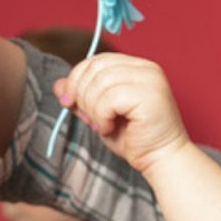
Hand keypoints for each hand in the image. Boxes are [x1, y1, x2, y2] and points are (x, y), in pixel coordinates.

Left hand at [54, 53, 190, 173]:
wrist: (162, 160)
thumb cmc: (134, 139)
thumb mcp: (100, 114)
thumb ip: (82, 97)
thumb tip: (59, 85)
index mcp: (136, 67)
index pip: (96, 60)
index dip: (76, 79)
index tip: (68, 102)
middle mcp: (146, 68)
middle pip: (95, 67)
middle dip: (82, 94)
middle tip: (88, 118)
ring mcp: (150, 80)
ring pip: (100, 82)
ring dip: (92, 108)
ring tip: (102, 125)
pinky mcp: (150, 96)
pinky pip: (109, 98)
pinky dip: (101, 116)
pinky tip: (109, 127)